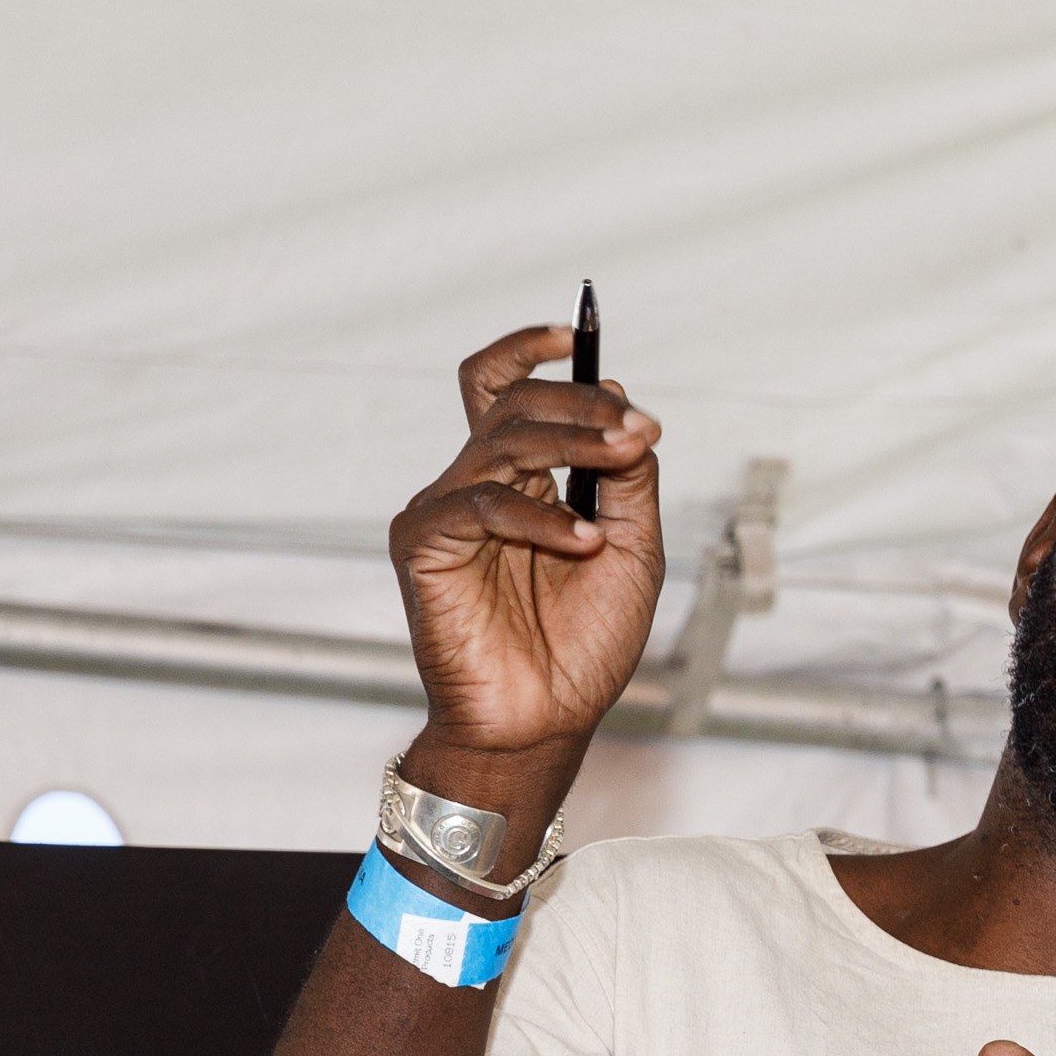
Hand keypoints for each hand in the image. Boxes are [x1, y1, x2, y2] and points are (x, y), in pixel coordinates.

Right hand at [386, 325, 664, 782]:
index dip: (533, 353)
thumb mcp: (632, 552)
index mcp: (520, 480)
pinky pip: (481, 505)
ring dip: (572, 441)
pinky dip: (540, 518)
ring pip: (501, 441)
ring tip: (624, 456)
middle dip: (576, 401)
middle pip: (509, 402)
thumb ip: (628, 481)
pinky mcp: (422, 544)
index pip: (505, 389)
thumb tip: (623, 403)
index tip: (575, 334)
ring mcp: (445, 510)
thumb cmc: (584, 645)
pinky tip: (585, 542)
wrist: (547, 720)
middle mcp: (477, 484)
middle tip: (633, 422)